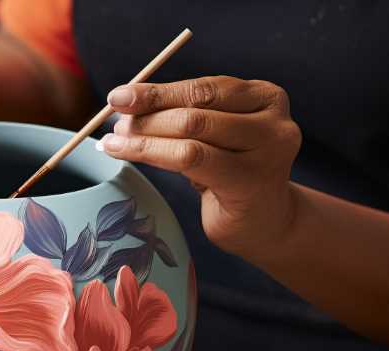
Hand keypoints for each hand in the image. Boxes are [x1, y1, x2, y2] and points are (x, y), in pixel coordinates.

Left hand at [100, 76, 302, 259]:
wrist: (264, 223)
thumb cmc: (230, 175)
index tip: (119, 97)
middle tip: (116, 124)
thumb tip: (125, 102)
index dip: (157, 92)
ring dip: (145, 136)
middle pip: (196, 108)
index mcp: (265, 96)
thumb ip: (183, 115)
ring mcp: (269, 151)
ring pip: (191, 133)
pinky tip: (125, 153)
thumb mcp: (213, 137)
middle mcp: (274, 120)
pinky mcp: (252, 181)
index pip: (203, 88)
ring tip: (114, 142)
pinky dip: (151, 154)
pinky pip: (191, 160)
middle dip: (148, 114)